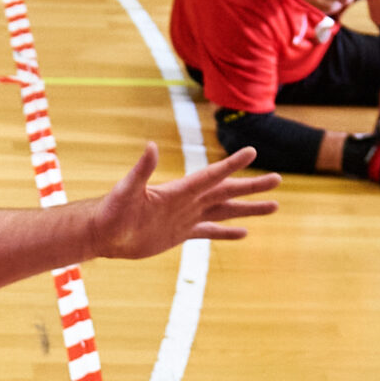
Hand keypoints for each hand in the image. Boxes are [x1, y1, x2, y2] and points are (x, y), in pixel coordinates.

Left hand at [90, 142, 280, 261]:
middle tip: (277, 179)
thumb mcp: (126, 190)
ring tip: (274, 206)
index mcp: (179, 190)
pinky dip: (226, 233)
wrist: (102, 233)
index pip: (211, 176)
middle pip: (226, 192)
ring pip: (224, 211)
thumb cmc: (111, 210)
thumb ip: (141, 170)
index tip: (252, 152)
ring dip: (247, 208)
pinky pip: (209, 233)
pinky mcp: (180, 234)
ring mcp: (185, 217)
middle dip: (252, 186)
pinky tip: (244, 233)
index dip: (231, 165)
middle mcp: (187, 201)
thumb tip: (150, 146)